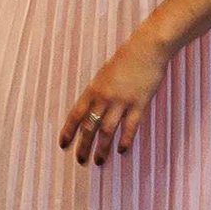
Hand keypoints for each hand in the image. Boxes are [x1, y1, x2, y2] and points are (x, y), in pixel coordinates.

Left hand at [58, 34, 170, 166]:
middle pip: (89, 127)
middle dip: (83, 146)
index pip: (75, 115)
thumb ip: (97, 92)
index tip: (63, 145)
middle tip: (80, 161)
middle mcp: (104, 97)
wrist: (147, 48)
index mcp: (93, 90)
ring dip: (101, 148)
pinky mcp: (139, 103)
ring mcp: (122, 101)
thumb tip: (90, 109)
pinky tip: (121, 151)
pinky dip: (125, 140)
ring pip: (107, 131)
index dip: (68, 131)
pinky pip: (130, 126)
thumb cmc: (126, 59)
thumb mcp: (104, 75)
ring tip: (99, 161)